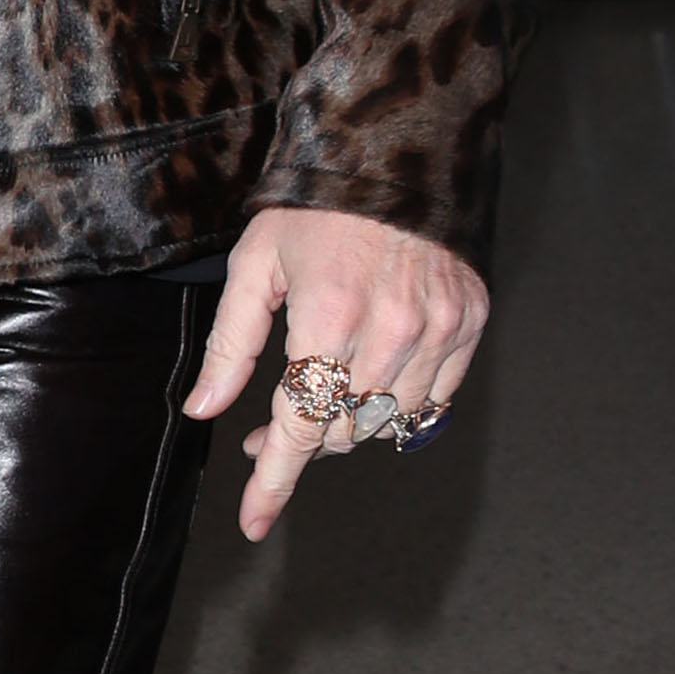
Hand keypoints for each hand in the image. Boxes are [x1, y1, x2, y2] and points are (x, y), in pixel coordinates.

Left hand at [185, 206, 486, 543]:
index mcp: (330, 316)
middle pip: (343, 431)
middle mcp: (391, 331)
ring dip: (349, 424)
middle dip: (302, 439)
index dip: (273, 481)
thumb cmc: (316, 205)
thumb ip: (231, 344)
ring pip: (388, 422)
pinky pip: (433, 400)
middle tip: (271, 425)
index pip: (299, 426)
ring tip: (323, 394)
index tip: (253, 522)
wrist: (398, 151)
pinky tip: (370, 381)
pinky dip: (398, 404)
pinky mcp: (470, 324)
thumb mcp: (256, 265)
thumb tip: (204, 409)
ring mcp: (438, 330)